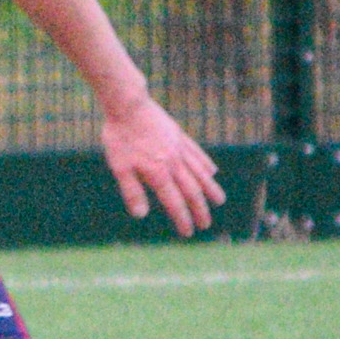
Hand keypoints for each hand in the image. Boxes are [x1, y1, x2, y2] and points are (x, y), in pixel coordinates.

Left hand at [101, 97, 224, 236]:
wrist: (129, 105)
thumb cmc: (120, 137)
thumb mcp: (120, 167)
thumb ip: (132, 191)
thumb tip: (141, 215)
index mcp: (158, 173)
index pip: (174, 202)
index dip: (182, 219)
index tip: (189, 232)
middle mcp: (174, 163)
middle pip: (192, 191)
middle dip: (200, 210)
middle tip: (205, 225)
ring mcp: (180, 148)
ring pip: (200, 173)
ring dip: (210, 189)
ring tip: (219, 201)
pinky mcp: (180, 136)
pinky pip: (198, 154)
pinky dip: (206, 165)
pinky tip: (212, 172)